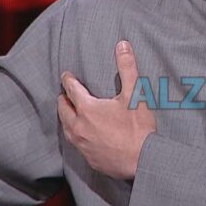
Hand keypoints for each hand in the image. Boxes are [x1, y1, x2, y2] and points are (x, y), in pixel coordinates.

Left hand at [58, 40, 156, 179]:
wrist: (142, 161)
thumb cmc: (138, 127)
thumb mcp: (135, 94)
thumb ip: (127, 68)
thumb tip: (122, 45)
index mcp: (87, 109)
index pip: (71, 89)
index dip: (68, 80)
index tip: (66, 75)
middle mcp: (79, 127)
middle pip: (63, 109)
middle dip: (64, 99)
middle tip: (66, 93)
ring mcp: (82, 144)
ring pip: (66, 127)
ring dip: (67, 117)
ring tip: (70, 112)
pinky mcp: (88, 158)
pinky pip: (76, 143)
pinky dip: (76, 134)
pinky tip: (82, 134)